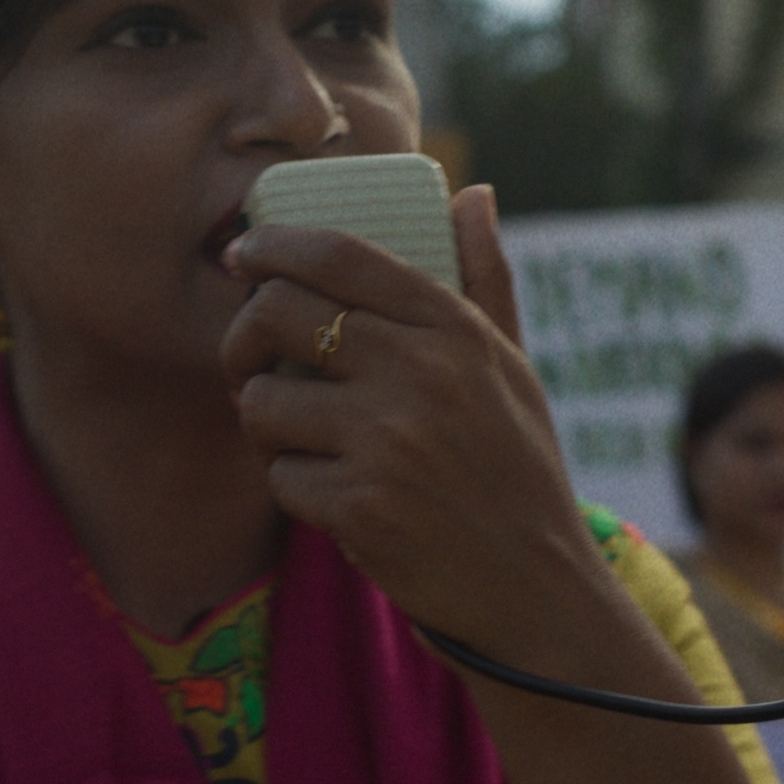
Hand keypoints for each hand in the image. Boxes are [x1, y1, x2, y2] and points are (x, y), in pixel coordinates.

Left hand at [220, 186, 605, 644]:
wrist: (537, 589)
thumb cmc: (519, 471)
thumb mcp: (515, 369)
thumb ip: (486, 280)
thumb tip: (470, 195)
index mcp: (456, 332)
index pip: (342, 256)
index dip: (276, 244)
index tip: (246, 254)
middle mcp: (421, 374)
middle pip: (280, 313)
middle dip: (246, 335)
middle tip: (250, 361)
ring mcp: (388, 441)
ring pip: (263, 400)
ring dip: (263, 422)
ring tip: (298, 439)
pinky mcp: (360, 506)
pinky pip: (279, 476)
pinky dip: (293, 486)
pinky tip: (331, 495)